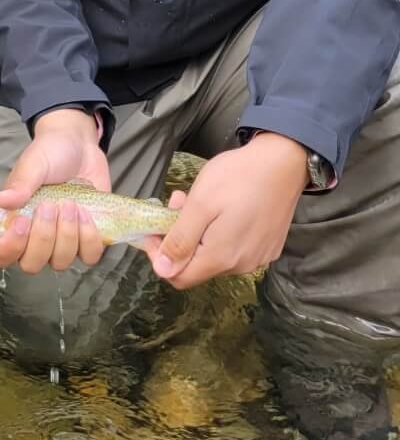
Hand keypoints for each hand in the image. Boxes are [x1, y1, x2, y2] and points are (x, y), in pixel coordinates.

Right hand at [0, 109, 109, 274]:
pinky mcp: (86, 240)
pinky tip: (86, 214)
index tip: (21, 221)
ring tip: (70, 204)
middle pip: (31, 263)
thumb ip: (20, 184)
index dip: (9, 247)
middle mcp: (33, 238)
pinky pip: (88, 256)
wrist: (80, 146)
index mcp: (12, 222)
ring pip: (60, 262)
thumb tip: (2, 200)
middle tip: (49, 206)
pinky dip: (88, 237)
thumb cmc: (49, 154)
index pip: (1, 254)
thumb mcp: (33, 164)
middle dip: (42, 237)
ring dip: (67, 234)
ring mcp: (61, 242)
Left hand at [145, 133, 306, 289]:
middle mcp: (242, 265)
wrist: (284, 162)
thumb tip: (163, 270)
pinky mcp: (267, 246)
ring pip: (214, 256)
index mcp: (221, 258)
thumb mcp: (200, 204)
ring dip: (199, 232)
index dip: (160, 257)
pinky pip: (234, 248)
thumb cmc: (238, 177)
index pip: (179, 277)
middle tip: (178, 202)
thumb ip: (181, 240)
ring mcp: (257, 257)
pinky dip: (219, 232)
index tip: (155, 228)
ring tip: (199, 200)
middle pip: (197, 265)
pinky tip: (223, 207)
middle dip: (179, 237)